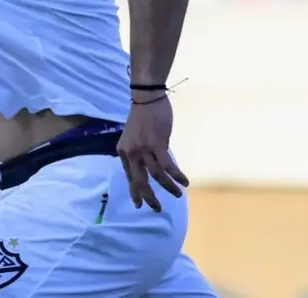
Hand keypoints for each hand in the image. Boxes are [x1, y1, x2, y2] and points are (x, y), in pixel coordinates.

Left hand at [117, 94, 187, 211]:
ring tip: (177, 194)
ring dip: (168, 187)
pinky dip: (177, 175)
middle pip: (140, 181)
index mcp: (124, 152)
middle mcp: (131, 153)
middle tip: (157, 208)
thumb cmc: (143, 116)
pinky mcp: (157, 145)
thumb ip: (142, 152)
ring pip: (157, 176)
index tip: (139, 204)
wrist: (147, 99)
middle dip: (148, 197)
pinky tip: (184, 182)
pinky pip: (168, 166)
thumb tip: (154, 166)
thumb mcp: (135, 137)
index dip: (134, 191)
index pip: (129, 176)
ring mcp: (144, 149)